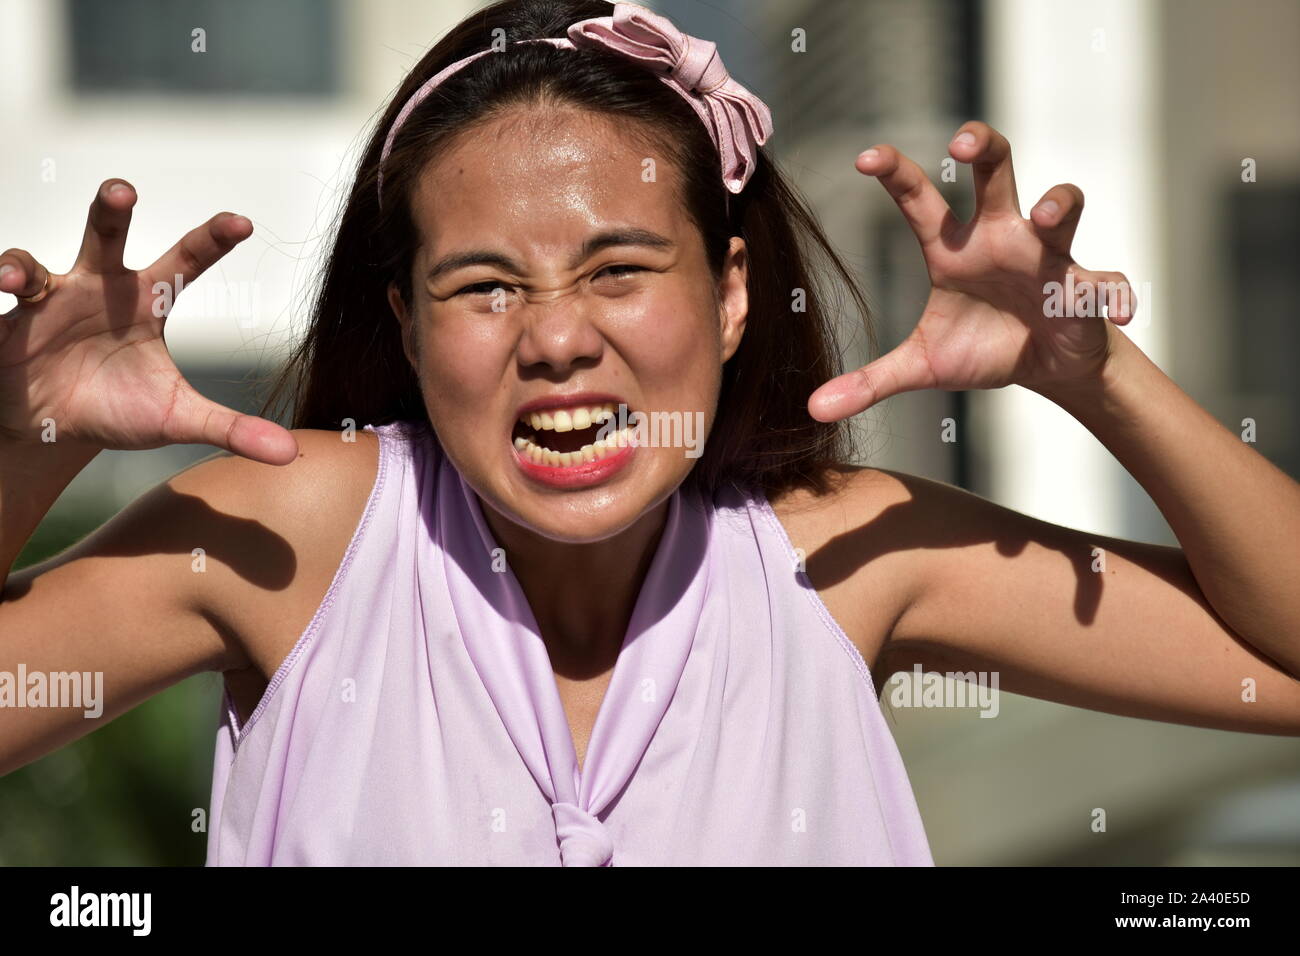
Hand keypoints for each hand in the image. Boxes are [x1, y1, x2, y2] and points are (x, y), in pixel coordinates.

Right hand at [0, 180, 297, 463]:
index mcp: (146, 302)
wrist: (57, 430)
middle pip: (104, 234)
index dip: (212, 239)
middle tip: (123, 192)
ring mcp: (48, 302)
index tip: (243, 222)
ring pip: (30, 264)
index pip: (186, 261)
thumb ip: (233, 428)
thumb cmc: (119, 407)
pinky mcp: (6, 327)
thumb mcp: (177, 418)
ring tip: (17, 278)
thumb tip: (291, 453)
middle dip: (109, 207)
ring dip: (19, 265)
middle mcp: (97, 289)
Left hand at [808, 121, 1136, 421]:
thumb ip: (870, 382)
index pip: (921, 200)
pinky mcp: (1085, 287)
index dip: (896, 172)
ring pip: (1061, 208)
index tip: (866, 156)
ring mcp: (1048, 257)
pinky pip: (1106, 283)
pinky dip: (1114, 293)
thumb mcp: (923, 366)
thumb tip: (813, 410)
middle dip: (983, 147)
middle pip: (996, 171)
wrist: (1045, 366)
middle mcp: (1001, 238)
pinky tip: (1120, 310)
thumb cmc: (983, 348)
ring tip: (1046, 215)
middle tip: (962, 144)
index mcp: (955, 249)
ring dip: (1058, 203)